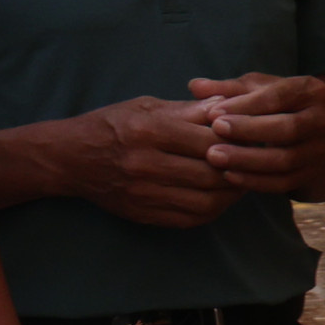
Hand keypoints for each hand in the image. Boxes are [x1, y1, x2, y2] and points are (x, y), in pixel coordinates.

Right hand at [69, 98, 244, 227]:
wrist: (69, 158)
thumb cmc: (110, 125)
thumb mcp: (145, 106)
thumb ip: (187, 110)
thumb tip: (228, 106)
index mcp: (148, 130)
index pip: (208, 139)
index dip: (237, 139)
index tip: (251, 136)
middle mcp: (146, 164)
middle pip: (211, 172)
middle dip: (239, 167)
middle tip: (254, 161)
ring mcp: (144, 193)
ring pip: (206, 200)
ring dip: (230, 193)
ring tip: (240, 180)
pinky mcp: (143, 213)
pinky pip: (190, 218)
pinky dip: (212, 209)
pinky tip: (218, 197)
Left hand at [187, 72, 324, 197]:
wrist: (306, 129)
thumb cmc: (273, 102)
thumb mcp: (254, 88)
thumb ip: (226, 89)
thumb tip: (195, 86)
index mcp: (312, 90)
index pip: (279, 96)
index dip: (245, 105)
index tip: (213, 113)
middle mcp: (324, 120)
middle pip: (288, 129)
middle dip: (248, 131)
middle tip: (214, 132)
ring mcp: (320, 150)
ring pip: (286, 160)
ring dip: (248, 160)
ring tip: (214, 157)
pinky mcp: (310, 174)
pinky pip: (283, 183)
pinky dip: (255, 181)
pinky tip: (228, 176)